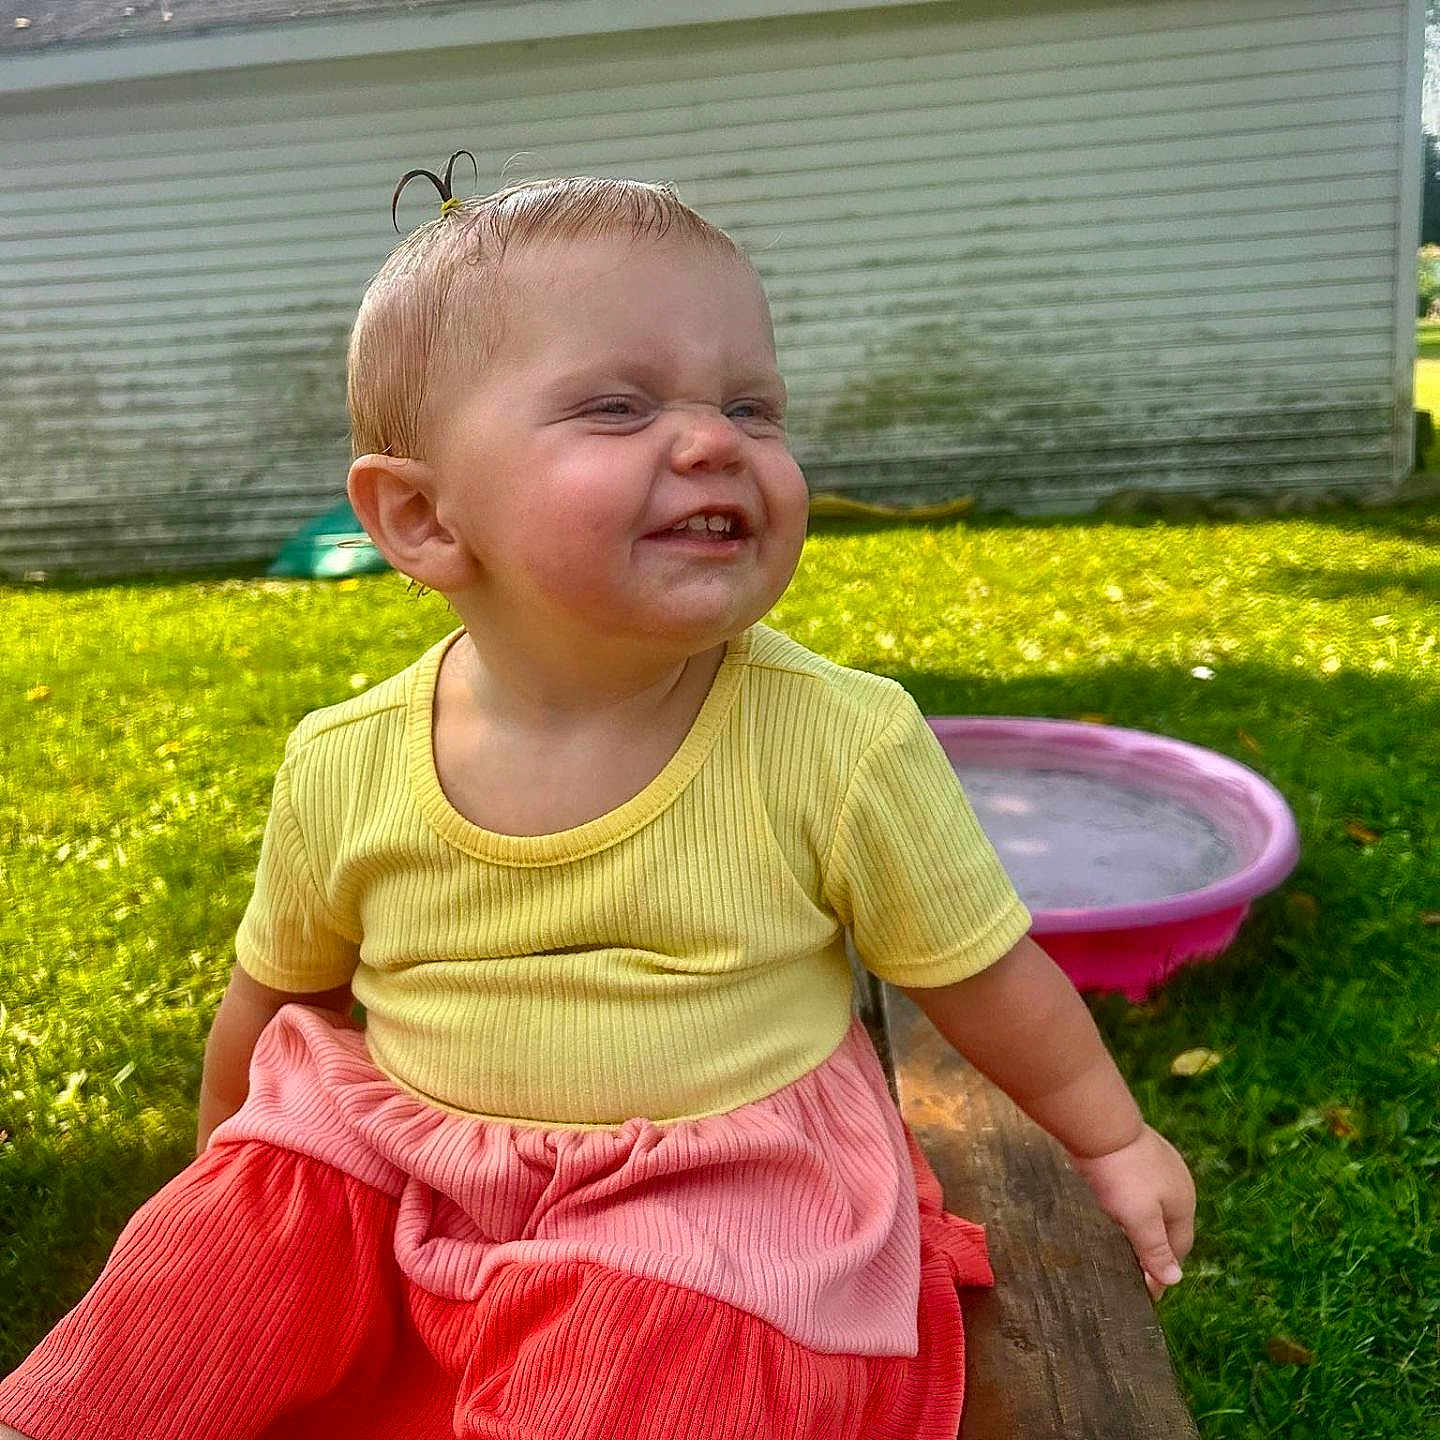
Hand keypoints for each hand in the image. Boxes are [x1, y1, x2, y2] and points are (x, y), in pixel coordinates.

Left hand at [1066, 1124, 1194, 1300]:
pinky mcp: (1139, 1153)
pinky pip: (1141, 1188)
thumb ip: (1155, 1249)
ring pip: (1155, 1206)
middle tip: (1136, 1274)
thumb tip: (1175, 1280)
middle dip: (1156, 1251)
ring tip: (1124, 1246)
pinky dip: (1133, 1206)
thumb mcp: (1139, 1218)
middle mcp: (1178, 1183)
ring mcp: (1160, 1165)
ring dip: (1144, 1227)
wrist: (1098, 1124)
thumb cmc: (1120, 1174)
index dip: (1163, 1272)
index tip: (1148, 1294)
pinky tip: (1116, 1209)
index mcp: (1184, 1203)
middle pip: (1170, 1228)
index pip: (1179, 1248)